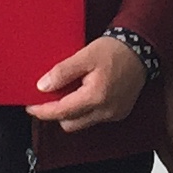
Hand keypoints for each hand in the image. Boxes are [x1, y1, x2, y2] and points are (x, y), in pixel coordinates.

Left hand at [28, 34, 147, 131]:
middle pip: (70, 123)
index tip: (30, 107)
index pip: (61, 112)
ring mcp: (114, 114)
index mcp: (95, 97)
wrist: (141, 49)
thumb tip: (43, 86)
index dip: (43, 111)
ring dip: (71, 112)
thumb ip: (63, 72)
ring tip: (69, 92)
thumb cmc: (115, 50)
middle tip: (49, 97)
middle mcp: (106, 110)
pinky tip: (84, 94)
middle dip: (57, 113)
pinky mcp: (119, 113)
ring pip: (82, 123)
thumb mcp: (85, 56)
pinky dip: (85, 110)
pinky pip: (95, 118)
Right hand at [156, 35, 172, 172]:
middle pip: (163, 135)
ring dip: (167, 146)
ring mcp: (155, 91)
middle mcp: (159, 96)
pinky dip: (164, 127)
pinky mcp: (156, 83)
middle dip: (172, 157)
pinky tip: (165, 135)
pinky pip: (158, 111)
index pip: (172, 132)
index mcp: (167, 93)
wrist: (171, 15)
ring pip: (159, 125)